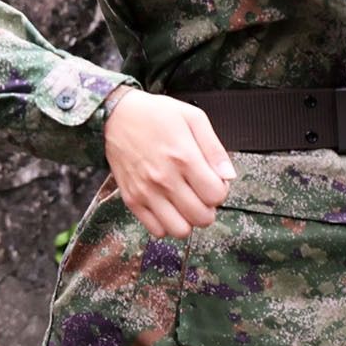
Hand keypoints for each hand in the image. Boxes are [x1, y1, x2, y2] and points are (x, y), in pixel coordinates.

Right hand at [103, 88, 234, 237]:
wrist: (116, 115)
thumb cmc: (155, 114)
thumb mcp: (193, 118)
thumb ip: (215, 149)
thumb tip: (229, 176)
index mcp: (184, 158)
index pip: (216, 195)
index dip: (221, 191)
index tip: (213, 182)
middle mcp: (165, 179)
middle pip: (202, 217)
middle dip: (209, 209)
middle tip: (201, 194)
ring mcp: (146, 192)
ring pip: (180, 230)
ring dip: (188, 220)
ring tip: (186, 204)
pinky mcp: (131, 200)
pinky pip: (156, 230)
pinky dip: (166, 225)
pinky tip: (168, 208)